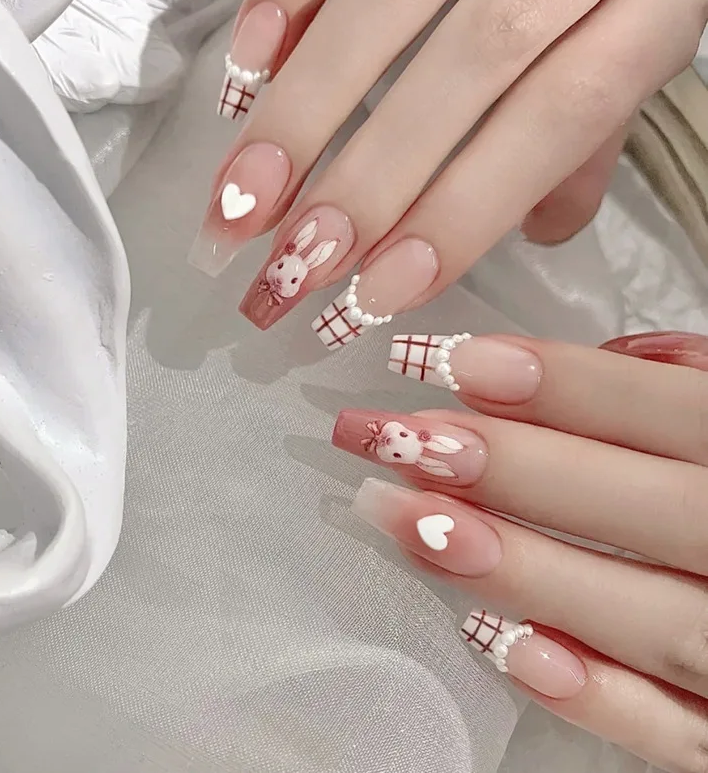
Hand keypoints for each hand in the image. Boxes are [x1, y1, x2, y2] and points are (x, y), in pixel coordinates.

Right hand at [189, 0, 707, 345]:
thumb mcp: (645, 35)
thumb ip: (592, 133)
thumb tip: (537, 227)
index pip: (560, 116)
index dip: (463, 213)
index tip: (381, 289)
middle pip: (473, 59)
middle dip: (369, 178)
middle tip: (295, 262)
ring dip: (306, 105)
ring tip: (244, 197)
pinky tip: (248, 68)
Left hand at [331, 330, 707, 770]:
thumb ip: (693, 390)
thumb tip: (618, 352)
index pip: (678, 412)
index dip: (566, 384)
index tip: (454, 361)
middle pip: (656, 514)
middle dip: (518, 472)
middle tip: (405, 440)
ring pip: (652, 622)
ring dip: (520, 570)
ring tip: (406, 522)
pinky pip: (678, 731)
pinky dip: (591, 694)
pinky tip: (492, 636)